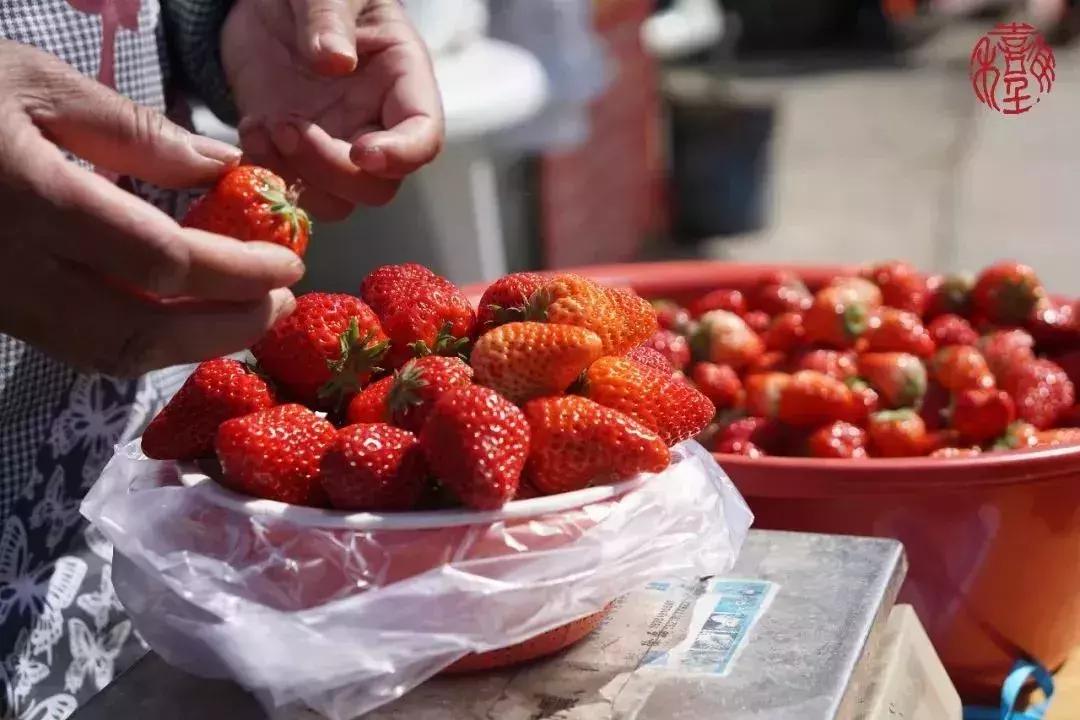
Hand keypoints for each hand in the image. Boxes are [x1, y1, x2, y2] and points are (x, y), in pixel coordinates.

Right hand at [0, 40, 301, 376]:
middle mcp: (11, 269)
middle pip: (140, 332)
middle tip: (280, 306)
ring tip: (244, 315)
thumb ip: (136, 133)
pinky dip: (144, 340)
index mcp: (31, 199)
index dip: (238, 271)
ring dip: (188, 346)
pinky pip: (79, 346)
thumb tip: (224, 168)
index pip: (163, 260)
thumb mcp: (39, 85)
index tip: (288, 262)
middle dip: (224, 328)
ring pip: (107, 354)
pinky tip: (183, 314)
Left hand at [222, 0, 444, 219]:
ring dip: (295, 177)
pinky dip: (264, 172)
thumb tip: (335, 61)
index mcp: (402, 83)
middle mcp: (374, 125)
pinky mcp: (292, 154)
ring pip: (334, 200)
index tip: (362, 153)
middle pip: (376, 186)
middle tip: (288, 126)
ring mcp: (334, 145)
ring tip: (264, 126)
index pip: (423, 137)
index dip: (402, 156)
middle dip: (331, 169)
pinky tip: (249, 129)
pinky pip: (287, 188)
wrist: (266, 1)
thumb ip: (329, 17)